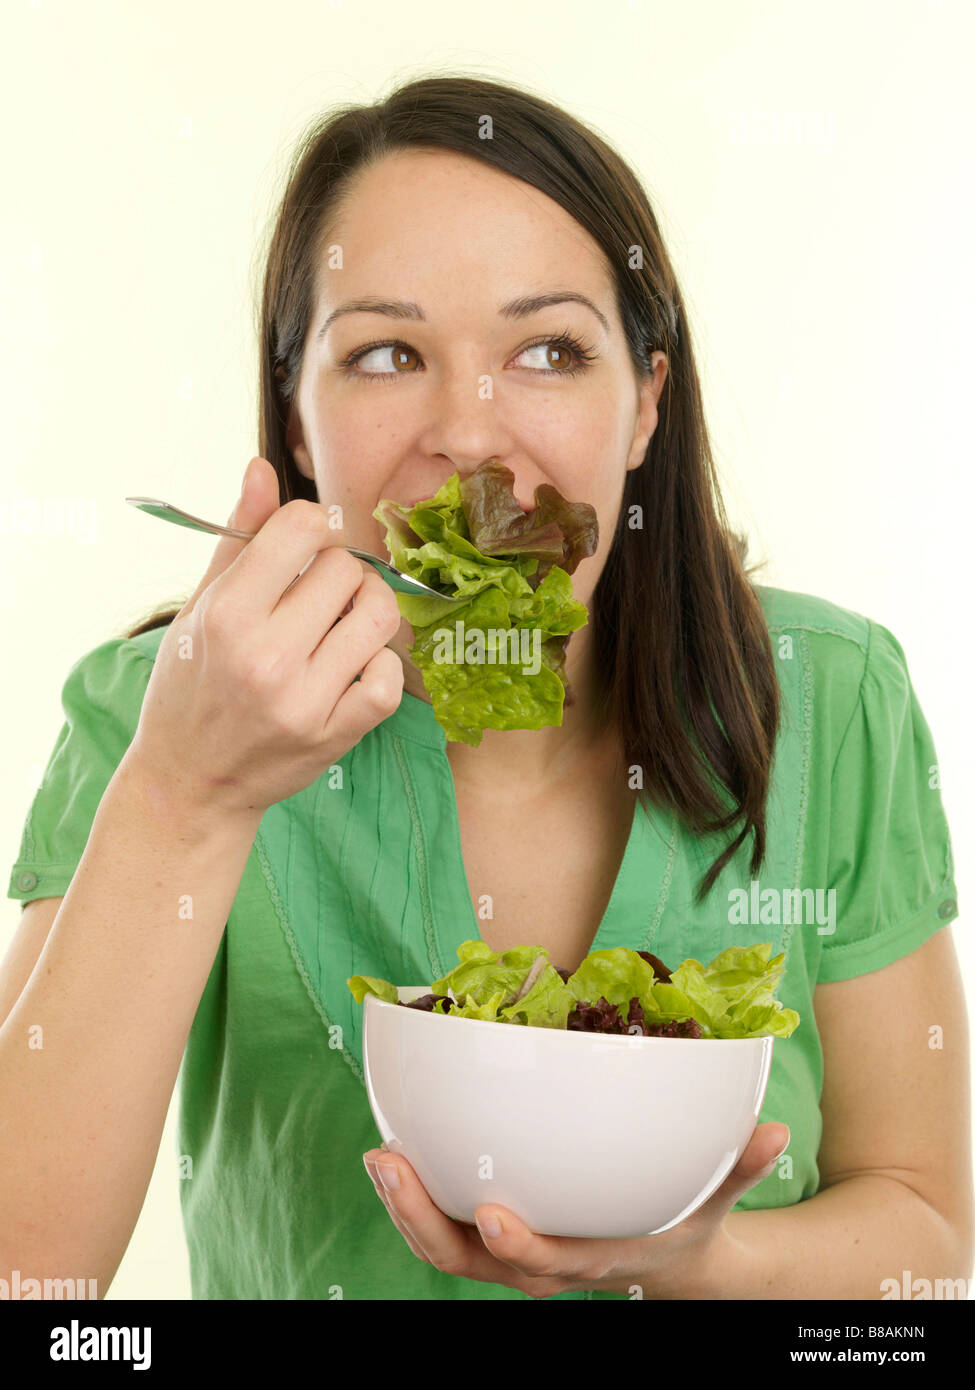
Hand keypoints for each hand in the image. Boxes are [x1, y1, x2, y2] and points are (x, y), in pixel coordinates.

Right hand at [127, 456, 404, 819]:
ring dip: (367, 609)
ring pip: (378, 615)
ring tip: (342, 620)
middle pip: (346, 568)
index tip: (303, 546)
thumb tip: (262, 467)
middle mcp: (266, 656)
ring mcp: (305, 699)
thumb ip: (239, 536)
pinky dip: (381, 664)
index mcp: (228, 614)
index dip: (311, 526)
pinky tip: (355, 663)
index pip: (303, 527)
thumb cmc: (192, 684)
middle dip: (338, 571)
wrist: (191, 780)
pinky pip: (390, 677)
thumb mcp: (200, 606)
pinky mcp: (335, 734)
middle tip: (318, 594)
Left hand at [363, 1121, 788, 1297]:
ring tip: (379, 1154)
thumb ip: (738, 1168)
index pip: (550, 1265)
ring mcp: (510, 1256)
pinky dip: (413, 1198)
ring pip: (443, 1249)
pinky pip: (442, 1230)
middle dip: (422, 1221)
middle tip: (390, 1164)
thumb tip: (772, 1130)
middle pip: (470, 1263)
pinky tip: (394, 1151)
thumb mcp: (713, 1202)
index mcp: (592, 1260)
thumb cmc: (681, 1224)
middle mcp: (541, 1266)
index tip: (489, 1212)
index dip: (519, 1247)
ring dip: (403, 1208)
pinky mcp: (491, 1238)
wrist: (659, 1264)